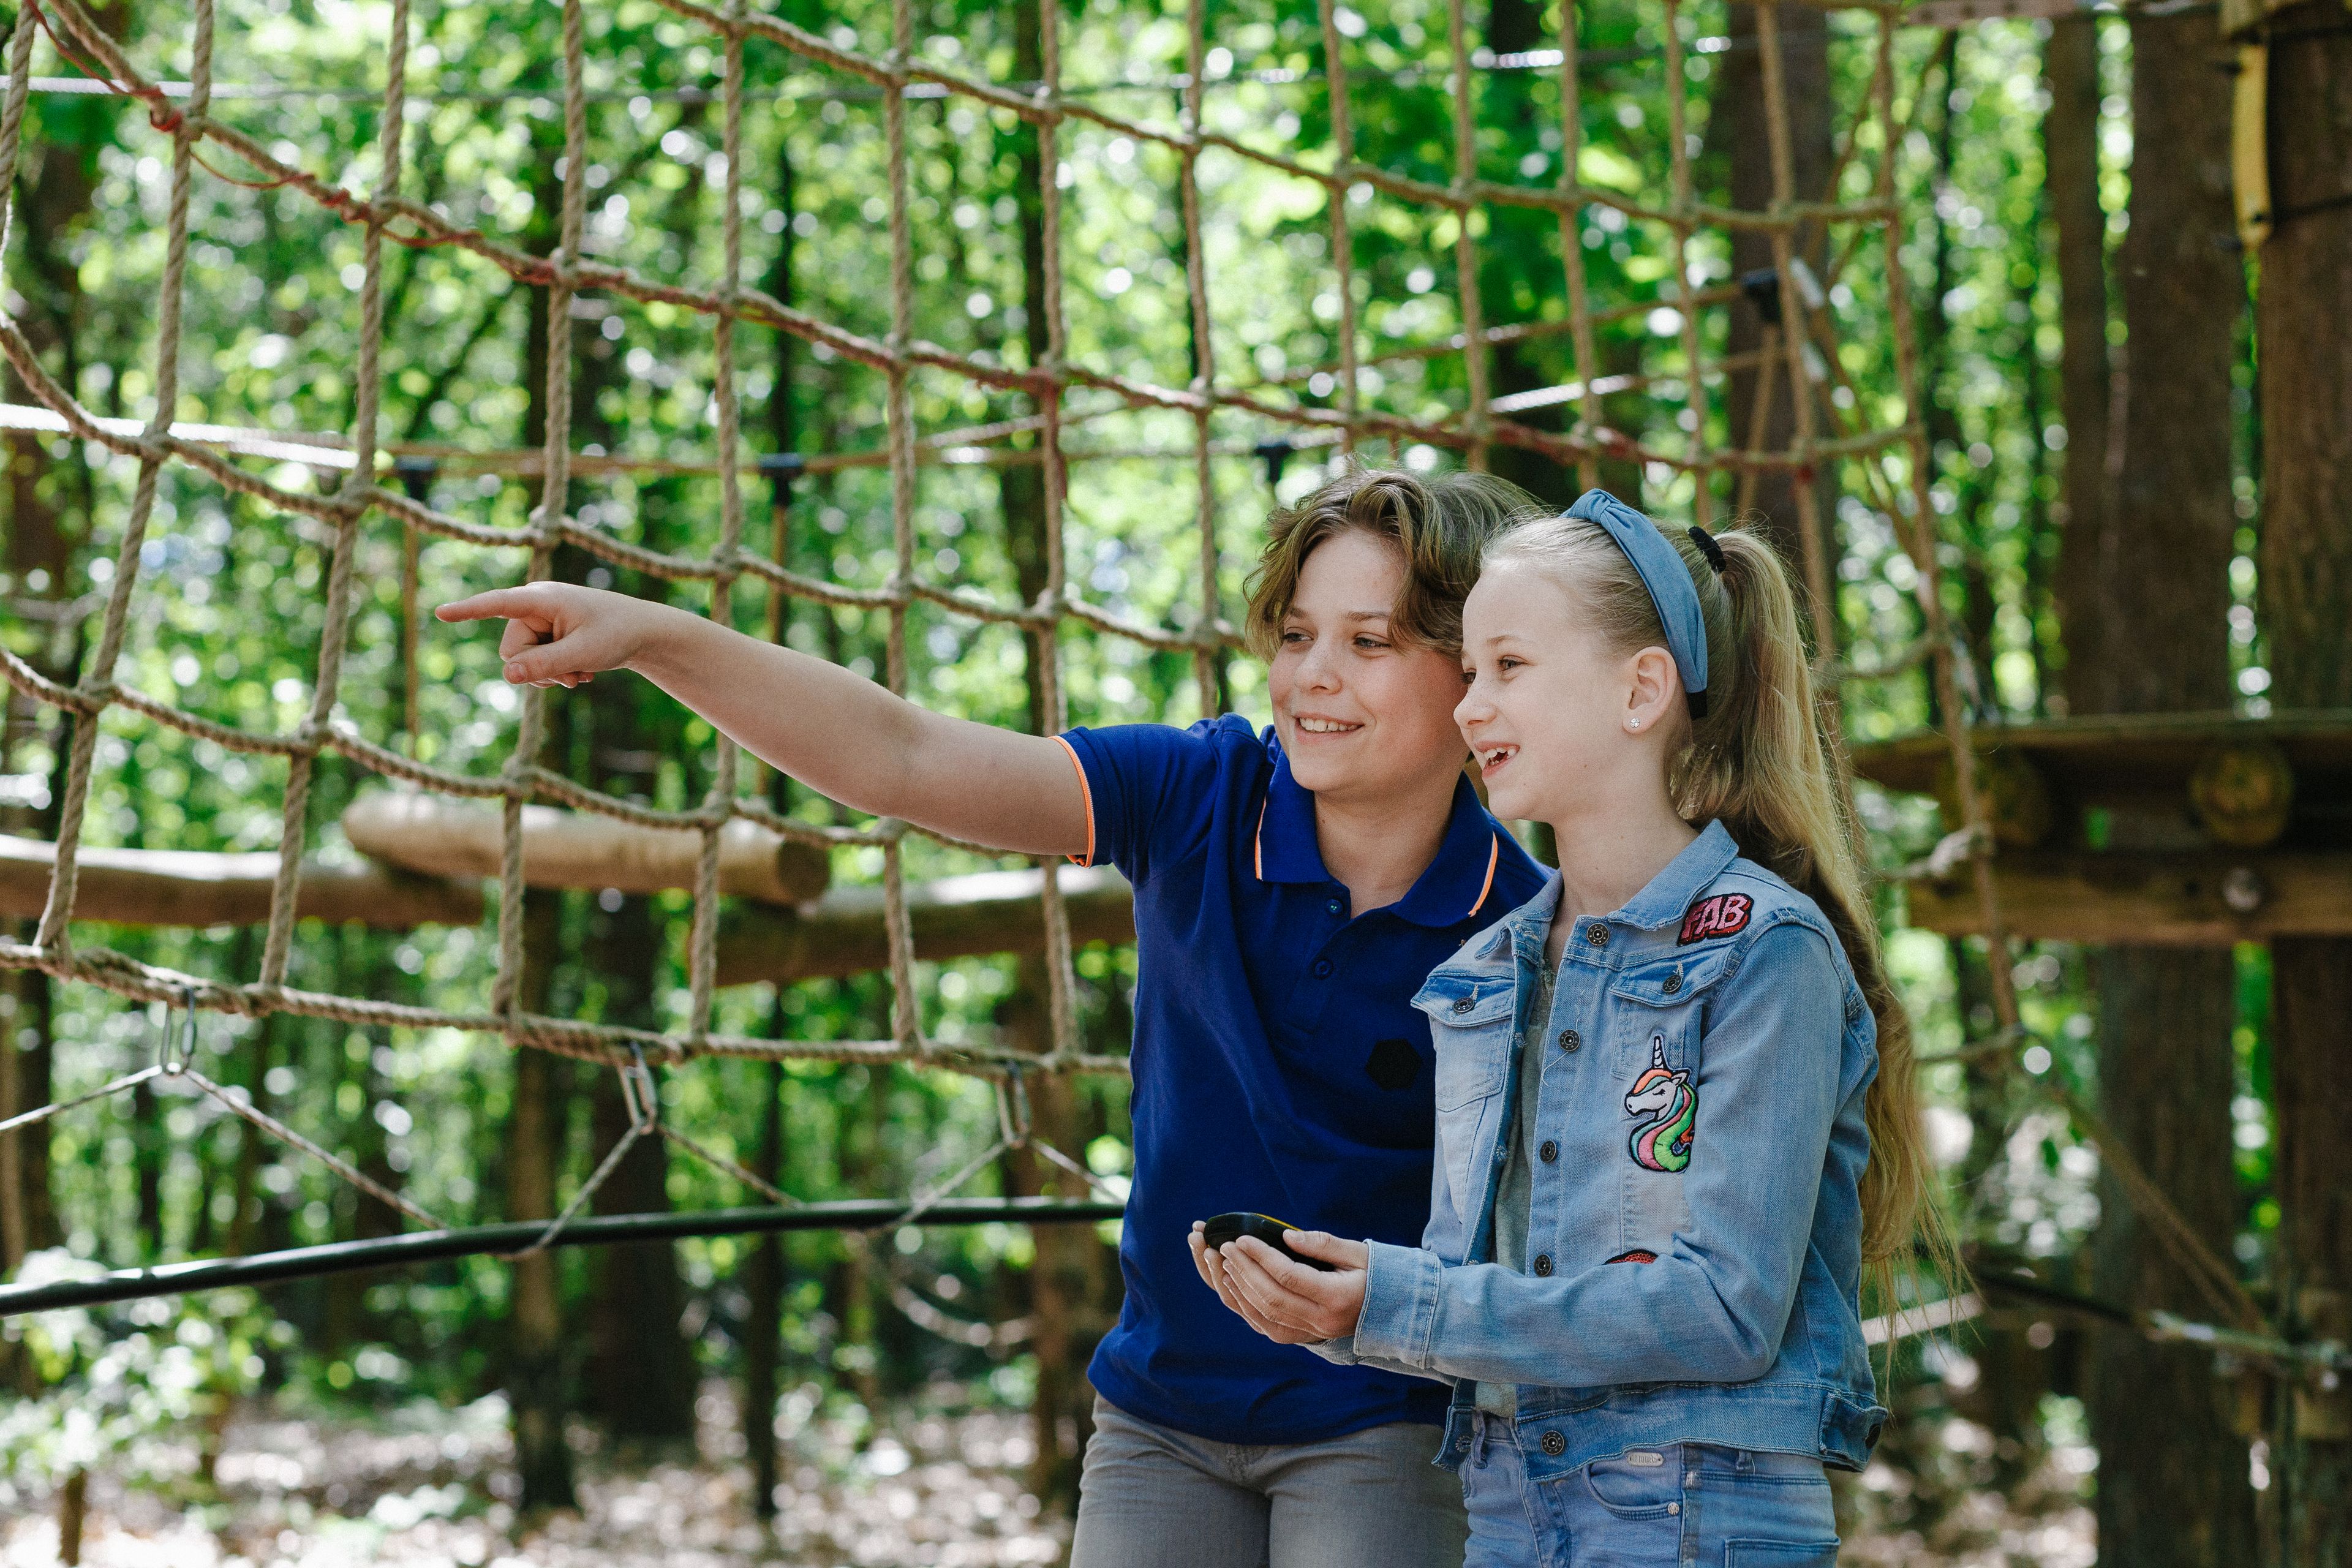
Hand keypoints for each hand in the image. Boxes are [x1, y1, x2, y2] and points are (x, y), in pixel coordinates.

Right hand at [436, 582, 665, 689]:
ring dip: (549, 674)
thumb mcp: (582, 653)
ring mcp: (540, 623)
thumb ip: (543, 664)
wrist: (644, 633)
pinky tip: (582, 669)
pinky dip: (556, 672)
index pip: (498, 603)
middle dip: (537, 669)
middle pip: (510, 650)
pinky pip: (533, 664)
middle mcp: (535, 607)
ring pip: (521, 662)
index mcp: (541, 599)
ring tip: (582, 671)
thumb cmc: (618, 633)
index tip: (440, 613)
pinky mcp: (546, 637)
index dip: (468, 610)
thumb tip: (506, 675)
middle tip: (574, 673)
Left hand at [1202, 1228, 1368, 1344]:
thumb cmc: (1378, 1275)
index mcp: (1337, 1297)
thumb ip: (1322, 1244)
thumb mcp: (1358, 1253)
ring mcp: (1314, 1332)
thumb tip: (1286, 1236)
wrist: (1394, 1311)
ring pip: (1266, 1315)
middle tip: (1226, 1247)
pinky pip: (1268, 1327)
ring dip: (1241, 1288)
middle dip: (1245, 1271)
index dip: (1262, 1256)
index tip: (1242, 1238)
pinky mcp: (1306, 1337)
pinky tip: (1236, 1288)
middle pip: (1271, 1297)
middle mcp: (1323, 1320)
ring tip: (1226, 1264)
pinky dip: (1248, 1308)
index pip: (1289, 1276)